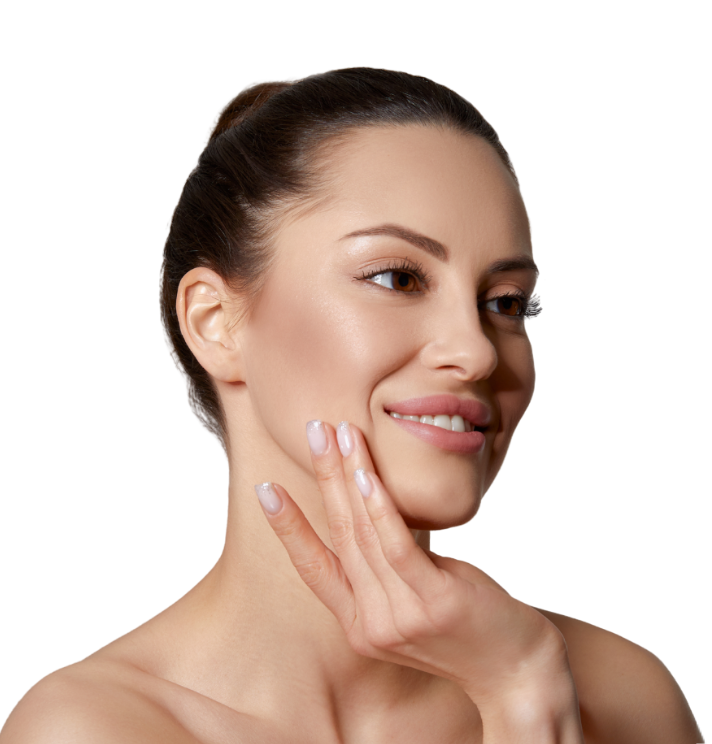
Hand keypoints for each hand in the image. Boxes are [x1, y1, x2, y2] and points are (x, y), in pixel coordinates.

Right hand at [255, 419, 567, 705]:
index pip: (313, 568)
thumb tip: (374, 505)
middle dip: (323, 477)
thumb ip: (386, 565)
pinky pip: (397, 547)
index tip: (264, 490)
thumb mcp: (413, 598)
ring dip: (348, 477)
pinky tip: (367, 476)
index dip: (288, 527)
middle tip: (313, 431)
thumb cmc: (466, 625)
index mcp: (359, 623)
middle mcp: (371, 623)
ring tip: (340, 434)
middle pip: (338, 536)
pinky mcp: (434, 602)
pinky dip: (380, 509)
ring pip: (363, 535)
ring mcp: (401, 616)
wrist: (516, 672)